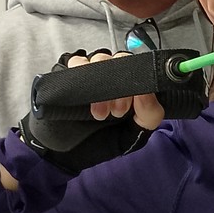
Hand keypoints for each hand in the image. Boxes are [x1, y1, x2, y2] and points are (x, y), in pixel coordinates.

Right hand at [20, 49, 164, 173]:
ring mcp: (90, 74)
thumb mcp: (131, 135)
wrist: (64, 154)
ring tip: (99, 112)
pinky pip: (76, 61)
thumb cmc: (99, 142)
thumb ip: (149, 116)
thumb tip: (148, 92)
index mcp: (130, 87)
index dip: (138, 84)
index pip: (141, 70)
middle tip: (116, 112)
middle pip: (122, 60)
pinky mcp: (69, 74)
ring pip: (101, 58)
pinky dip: (81, 74)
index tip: (130, 108)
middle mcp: (112, 76)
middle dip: (121, 85)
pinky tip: (81, 94)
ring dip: (101, 81)